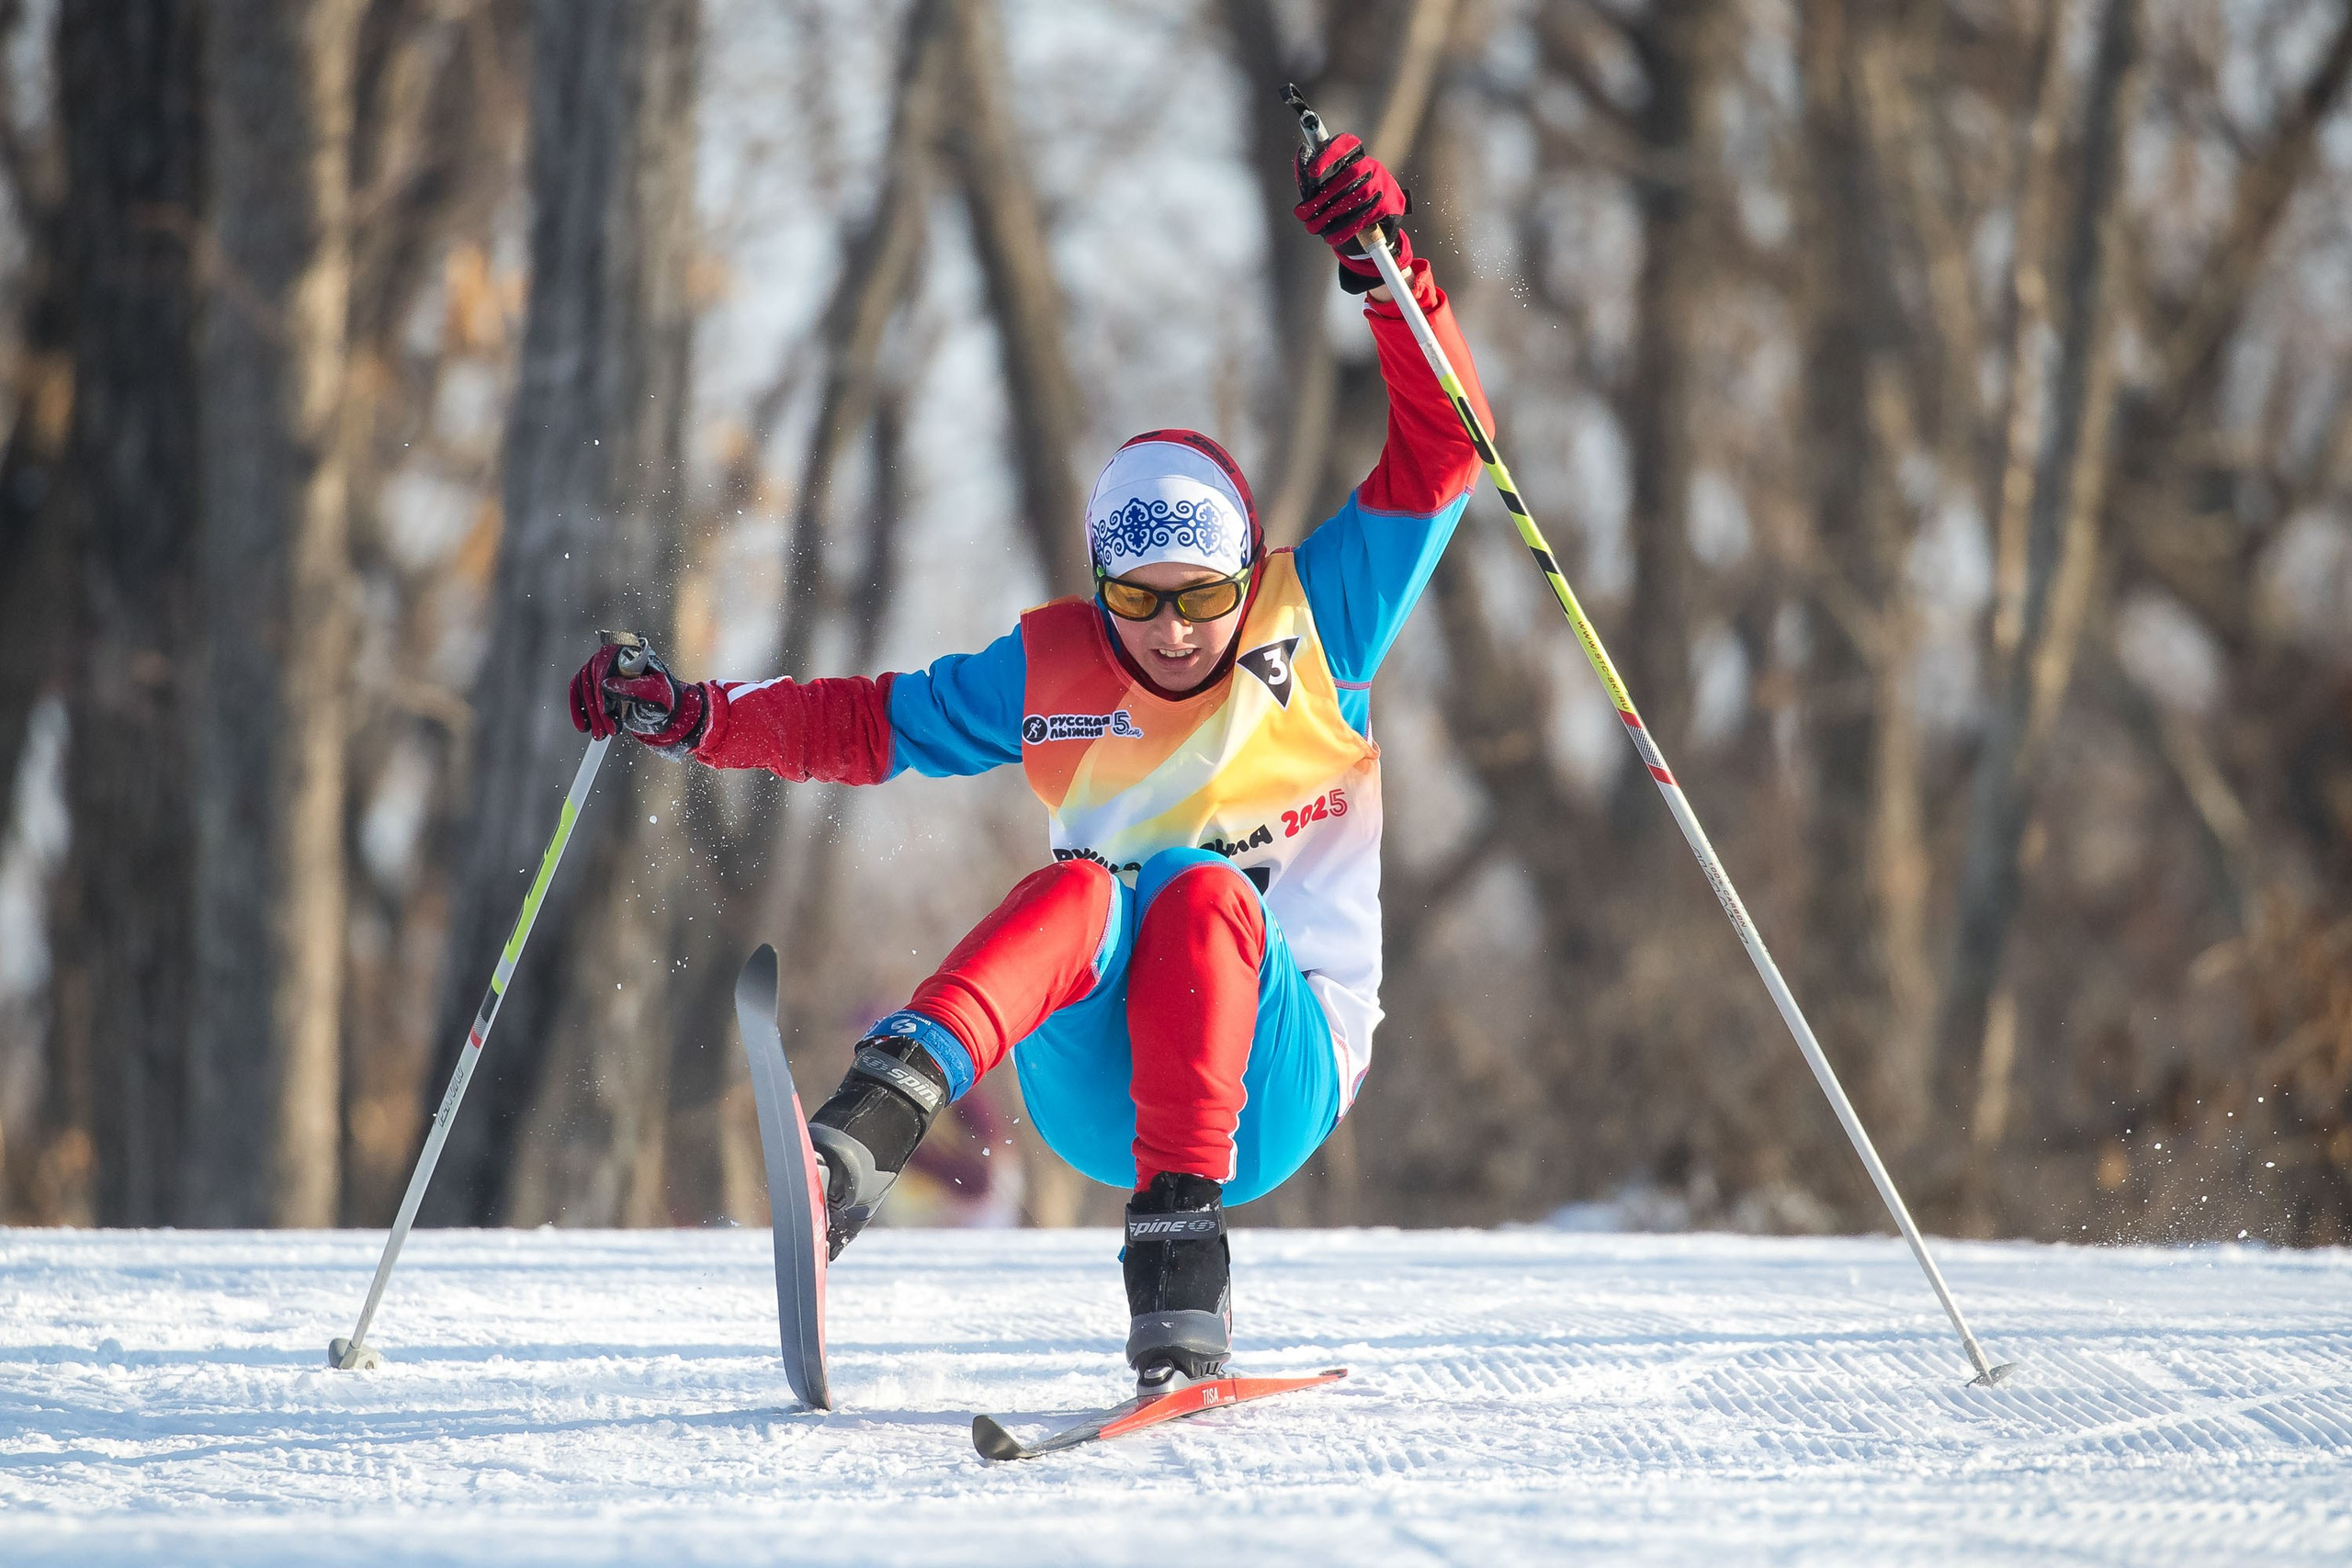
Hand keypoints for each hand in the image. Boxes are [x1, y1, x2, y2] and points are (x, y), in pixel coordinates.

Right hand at [567, 640, 708, 756]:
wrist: (664, 706)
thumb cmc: (663, 697)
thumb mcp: (655, 694)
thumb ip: (635, 688)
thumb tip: (607, 685)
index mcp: (631, 652)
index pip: (609, 664)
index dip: (605, 687)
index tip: (606, 710)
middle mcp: (612, 655)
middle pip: (594, 676)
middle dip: (596, 707)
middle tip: (604, 731)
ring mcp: (601, 666)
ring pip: (584, 685)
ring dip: (588, 713)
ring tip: (599, 735)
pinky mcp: (593, 679)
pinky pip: (578, 690)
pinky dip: (578, 709)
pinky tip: (583, 726)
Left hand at [1293, 133, 1413, 294]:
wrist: (1376, 227)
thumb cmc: (1342, 200)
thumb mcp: (1325, 185)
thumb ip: (1311, 171)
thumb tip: (1302, 153)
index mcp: (1356, 155)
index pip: (1345, 145)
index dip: (1329, 155)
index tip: (1312, 172)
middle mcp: (1372, 166)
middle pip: (1349, 175)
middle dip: (1322, 197)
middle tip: (1302, 214)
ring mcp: (1383, 185)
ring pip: (1356, 198)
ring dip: (1329, 216)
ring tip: (1312, 227)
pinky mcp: (1389, 206)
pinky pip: (1365, 217)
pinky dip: (1344, 230)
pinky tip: (1330, 237)